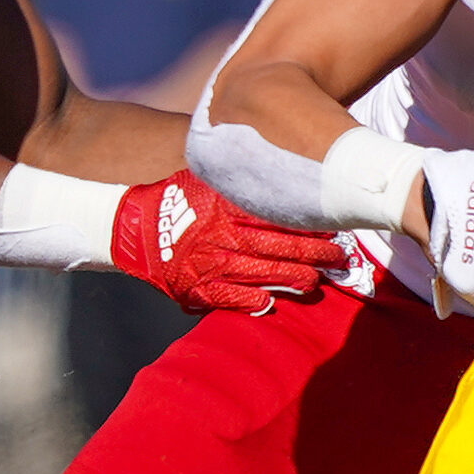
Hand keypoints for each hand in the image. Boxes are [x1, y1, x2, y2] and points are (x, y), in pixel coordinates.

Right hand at [112, 169, 354, 314]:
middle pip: (278, 245)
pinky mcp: (196, 288)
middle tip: (341, 257)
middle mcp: (222, 235)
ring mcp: (210, 264)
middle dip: (314, 253)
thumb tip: (280, 171)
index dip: (308, 223)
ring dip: (292, 278)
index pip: (277, 215)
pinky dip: (250, 300)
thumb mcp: (207, 182)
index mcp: (226, 206)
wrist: (132, 228)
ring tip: (316, 281)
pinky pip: (229, 297)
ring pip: (261, 272)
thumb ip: (238, 184)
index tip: (334, 226)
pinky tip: (271, 303)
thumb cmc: (176, 201)